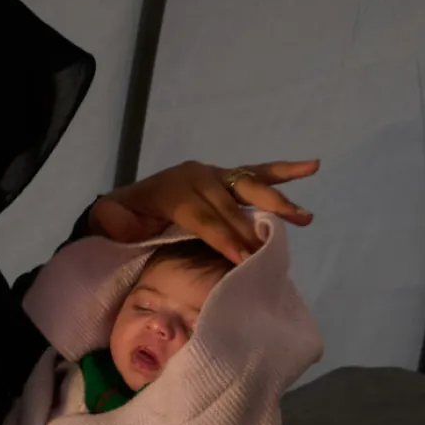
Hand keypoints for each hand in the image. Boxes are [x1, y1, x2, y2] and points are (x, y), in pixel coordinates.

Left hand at [90, 160, 319, 263]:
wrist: (124, 203)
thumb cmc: (122, 221)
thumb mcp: (112, 223)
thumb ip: (118, 225)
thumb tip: (131, 228)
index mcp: (171, 190)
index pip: (202, 217)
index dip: (222, 237)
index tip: (241, 258)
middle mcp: (196, 177)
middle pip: (229, 205)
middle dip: (249, 228)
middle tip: (267, 250)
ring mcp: (214, 174)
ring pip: (249, 186)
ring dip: (277, 203)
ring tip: (304, 217)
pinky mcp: (226, 177)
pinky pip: (258, 173)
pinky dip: (284, 171)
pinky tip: (312, 166)